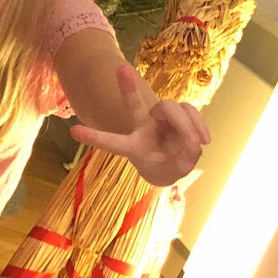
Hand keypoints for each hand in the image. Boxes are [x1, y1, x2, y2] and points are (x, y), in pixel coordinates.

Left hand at [70, 63, 209, 186]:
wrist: (173, 162)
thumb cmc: (164, 167)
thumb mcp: (170, 171)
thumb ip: (181, 158)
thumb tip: (194, 140)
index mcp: (131, 145)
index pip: (110, 141)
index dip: (93, 137)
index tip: (72, 132)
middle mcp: (141, 125)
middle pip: (140, 107)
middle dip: (154, 108)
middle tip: (187, 140)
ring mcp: (159, 117)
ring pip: (171, 107)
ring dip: (188, 126)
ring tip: (198, 145)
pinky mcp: (177, 113)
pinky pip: (189, 109)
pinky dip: (199, 124)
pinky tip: (206, 140)